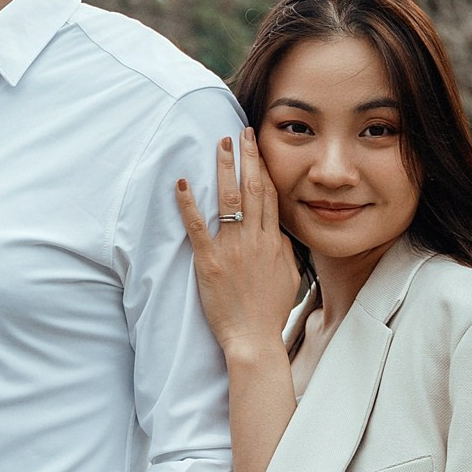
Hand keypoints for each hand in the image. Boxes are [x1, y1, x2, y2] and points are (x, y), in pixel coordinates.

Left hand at [175, 131, 300, 367]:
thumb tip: (276, 228)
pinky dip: (189, 204)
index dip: (263, 167)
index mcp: (273, 241)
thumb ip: (283, 248)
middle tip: (240, 132)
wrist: (255, 338)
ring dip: (223, 170)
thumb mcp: (289, 275)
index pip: (269, 194)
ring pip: (228, 200)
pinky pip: (198, 228)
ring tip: (220, 145)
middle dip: (246, 157)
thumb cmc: (269, 310)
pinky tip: (182, 184)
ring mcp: (232, 249)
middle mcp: (255, 239)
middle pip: (252, 189)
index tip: (257, 146)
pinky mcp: (210, 262)